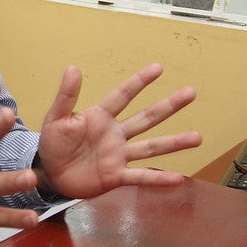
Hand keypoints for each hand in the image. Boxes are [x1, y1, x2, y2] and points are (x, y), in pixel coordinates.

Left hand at [35, 64, 199, 199]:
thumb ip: (67, 96)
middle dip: (168, 106)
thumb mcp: (56, 118)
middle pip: (146, 118)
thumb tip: (73, 67)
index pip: (123, 96)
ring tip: (198, 137)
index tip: (158, 68)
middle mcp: (115, 134)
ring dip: (174, 142)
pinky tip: (178, 178)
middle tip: (191, 93)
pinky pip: (141, 176)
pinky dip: (158, 179)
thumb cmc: (52, 143)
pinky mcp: (116, 176)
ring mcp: (118, 155)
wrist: (49, 173)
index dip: (139, 82)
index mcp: (100, 117)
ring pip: (151, 147)